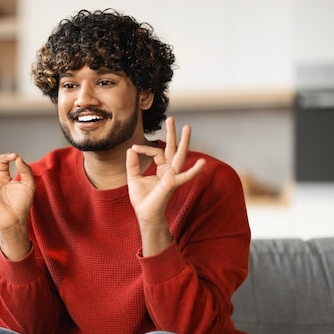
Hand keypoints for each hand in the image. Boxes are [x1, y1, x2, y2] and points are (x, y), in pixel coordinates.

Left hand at [126, 117, 204, 254]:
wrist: (145, 215)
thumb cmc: (142, 200)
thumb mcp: (133, 178)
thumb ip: (132, 164)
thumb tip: (130, 149)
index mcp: (162, 170)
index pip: (156, 152)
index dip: (144, 149)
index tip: (133, 148)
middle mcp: (169, 171)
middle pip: (173, 149)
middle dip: (173, 134)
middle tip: (172, 118)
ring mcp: (172, 177)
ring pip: (180, 156)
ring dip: (184, 142)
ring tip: (188, 127)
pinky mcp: (172, 184)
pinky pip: (184, 176)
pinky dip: (193, 171)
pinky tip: (202, 163)